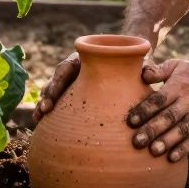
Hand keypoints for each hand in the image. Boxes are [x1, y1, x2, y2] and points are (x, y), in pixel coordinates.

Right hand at [33, 49, 160, 123]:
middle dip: (48, 94)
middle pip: (57, 80)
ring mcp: (74, 83)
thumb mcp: (141, 63)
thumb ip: (147, 68)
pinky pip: (60, 104)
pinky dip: (51, 115)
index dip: (58, 80)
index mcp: (87, 58)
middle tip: (44, 111)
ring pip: (55, 92)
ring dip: (45, 105)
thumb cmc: (137, 64)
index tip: (54, 93)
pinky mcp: (76, 96)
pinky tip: (43, 129)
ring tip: (38, 121)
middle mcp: (77, 70)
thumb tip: (150, 74)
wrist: (132, 63)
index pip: (67, 66)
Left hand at [128, 58, 188, 162]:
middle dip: (152, 130)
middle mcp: (188, 101)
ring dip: (167, 141)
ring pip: (181, 130)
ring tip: (153, 151)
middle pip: (168, 117)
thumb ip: (158, 71)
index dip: (145, 110)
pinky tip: (172, 158)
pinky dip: (184, 149)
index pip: (159, 99)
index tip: (131, 120)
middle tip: (137, 141)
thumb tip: (141, 74)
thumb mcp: (176, 65)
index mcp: (178, 86)